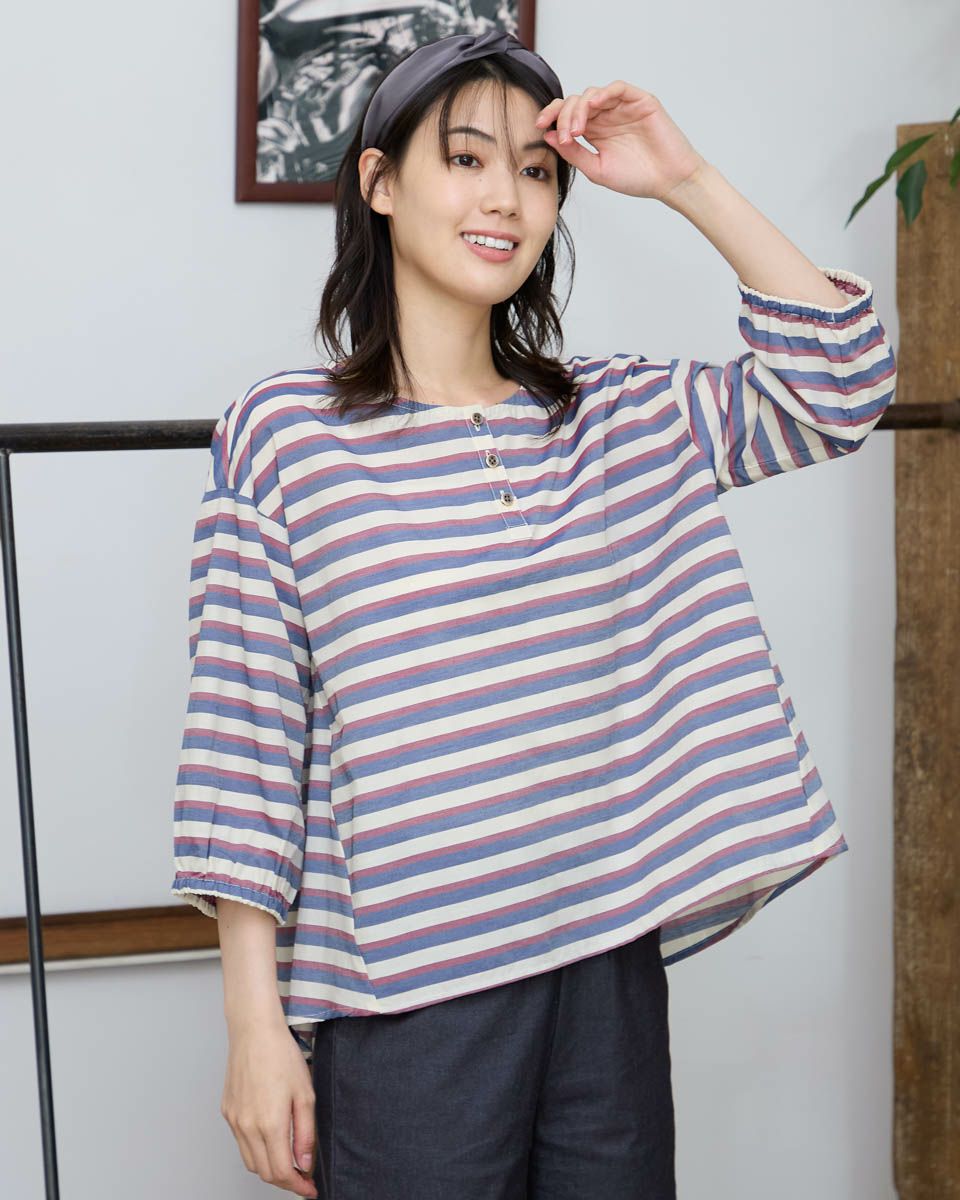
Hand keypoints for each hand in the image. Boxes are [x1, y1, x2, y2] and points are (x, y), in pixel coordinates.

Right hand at [220, 1022, 318, 1197]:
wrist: (254, 1032)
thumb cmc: (282, 1056)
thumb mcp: (305, 1094)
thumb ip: (305, 1133)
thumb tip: (305, 1163)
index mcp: (269, 1124)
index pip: (281, 1172)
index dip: (297, 1185)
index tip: (310, 1188)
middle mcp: (247, 1127)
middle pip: (264, 1172)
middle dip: (284, 1180)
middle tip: (303, 1176)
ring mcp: (234, 1121)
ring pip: (250, 1161)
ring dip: (269, 1168)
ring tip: (289, 1160)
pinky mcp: (227, 1112)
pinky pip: (241, 1142)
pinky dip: (256, 1150)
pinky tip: (271, 1139)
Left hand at [535, 81, 706, 202]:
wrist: (668, 181)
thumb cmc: (636, 178)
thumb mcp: (597, 169)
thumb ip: (573, 153)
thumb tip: (547, 136)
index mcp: (594, 131)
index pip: (566, 115)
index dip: (551, 116)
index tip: (539, 126)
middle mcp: (605, 116)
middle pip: (575, 102)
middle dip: (562, 116)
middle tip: (563, 137)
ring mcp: (622, 107)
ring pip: (591, 94)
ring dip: (579, 109)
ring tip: (577, 130)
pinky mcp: (639, 101)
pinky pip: (617, 88)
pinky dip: (603, 93)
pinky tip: (594, 105)